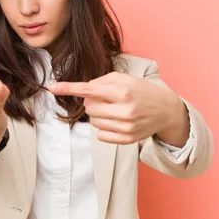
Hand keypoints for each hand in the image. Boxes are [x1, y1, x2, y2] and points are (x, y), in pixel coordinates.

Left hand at [49, 72, 185, 144]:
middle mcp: (124, 110)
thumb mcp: (124, 78)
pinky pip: (101, 135)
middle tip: (107, 100)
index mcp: (122, 91)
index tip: (53, 87)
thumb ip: (102, 81)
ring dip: (99, 116)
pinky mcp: (128, 139)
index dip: (69, 88)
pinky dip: (104, 128)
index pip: (89, 90)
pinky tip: (117, 122)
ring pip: (94, 122)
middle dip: (92, 103)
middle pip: (89, 108)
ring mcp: (126, 127)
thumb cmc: (141, 90)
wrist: (165, 110)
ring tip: (115, 110)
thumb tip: (84, 90)